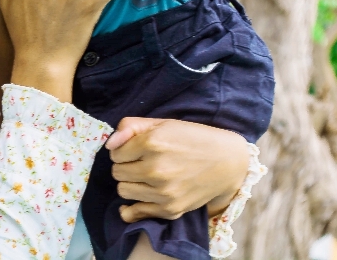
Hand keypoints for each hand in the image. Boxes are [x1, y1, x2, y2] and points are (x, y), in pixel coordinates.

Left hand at [105, 117, 250, 221]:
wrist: (227, 161)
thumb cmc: (193, 138)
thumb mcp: (163, 123)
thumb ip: (131, 127)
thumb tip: (109, 145)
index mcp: (153, 142)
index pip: (115, 153)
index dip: (124, 149)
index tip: (136, 148)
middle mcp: (156, 169)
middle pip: (117, 172)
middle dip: (126, 166)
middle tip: (143, 161)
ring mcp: (163, 192)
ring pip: (123, 191)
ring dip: (131, 183)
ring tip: (147, 175)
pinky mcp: (170, 209)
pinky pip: (134, 212)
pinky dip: (133, 206)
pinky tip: (143, 194)